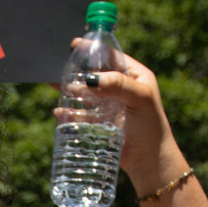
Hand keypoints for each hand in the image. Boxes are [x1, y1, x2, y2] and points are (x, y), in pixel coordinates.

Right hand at [53, 44, 183, 194]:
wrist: (149, 161)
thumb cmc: (151, 127)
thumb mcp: (140, 99)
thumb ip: (118, 85)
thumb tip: (90, 79)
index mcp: (135, 76)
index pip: (112, 56)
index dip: (94, 49)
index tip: (75, 45)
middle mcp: (122, 88)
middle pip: (96, 73)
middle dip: (78, 70)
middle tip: (61, 66)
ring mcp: (111, 106)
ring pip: (87, 93)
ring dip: (72, 90)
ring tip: (56, 86)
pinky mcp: (102, 124)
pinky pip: (82, 114)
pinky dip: (70, 112)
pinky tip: (59, 111)